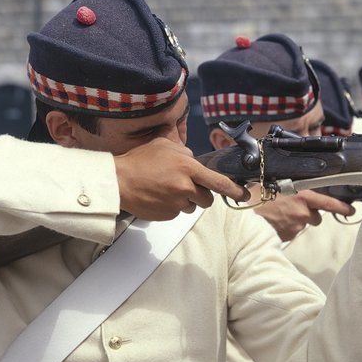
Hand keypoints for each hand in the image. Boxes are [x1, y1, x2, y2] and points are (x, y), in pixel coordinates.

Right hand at [114, 137, 248, 219]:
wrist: (117, 181)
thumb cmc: (139, 161)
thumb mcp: (165, 146)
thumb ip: (185, 153)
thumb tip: (196, 161)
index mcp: (188, 168)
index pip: (219, 182)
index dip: (235, 190)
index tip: (245, 195)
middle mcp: (185, 188)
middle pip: (207, 199)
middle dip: (201, 195)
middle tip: (184, 186)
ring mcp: (176, 204)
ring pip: (192, 207)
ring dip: (185, 200)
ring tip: (165, 189)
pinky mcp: (167, 215)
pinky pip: (177, 213)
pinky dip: (171, 206)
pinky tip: (158, 196)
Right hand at [254, 189, 353, 240]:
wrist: (242, 217)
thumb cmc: (255, 196)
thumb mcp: (274, 183)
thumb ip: (289, 184)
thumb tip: (296, 184)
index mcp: (302, 197)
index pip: (329, 204)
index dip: (342, 208)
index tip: (351, 210)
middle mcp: (302, 213)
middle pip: (316, 217)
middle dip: (309, 214)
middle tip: (293, 207)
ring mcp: (294, 227)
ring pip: (302, 225)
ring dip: (296, 220)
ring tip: (279, 213)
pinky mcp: (287, 237)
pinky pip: (291, 232)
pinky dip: (285, 228)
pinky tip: (273, 221)